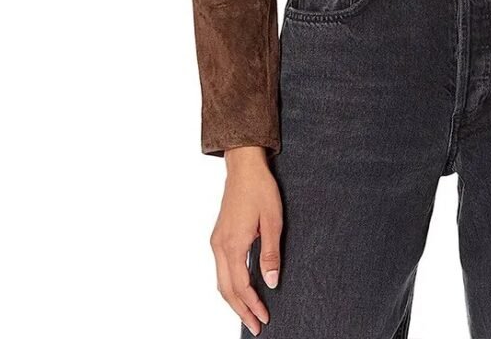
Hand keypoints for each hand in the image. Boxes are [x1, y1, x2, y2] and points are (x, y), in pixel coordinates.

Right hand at [210, 146, 282, 335]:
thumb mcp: (273, 220)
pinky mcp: (218, 237)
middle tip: (256, 326)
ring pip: (221, 281)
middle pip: (226, 290)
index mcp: (233, 244)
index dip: (252, 305)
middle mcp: (220, 246)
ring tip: (249, 313)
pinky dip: (230, 285)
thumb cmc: (260, 189)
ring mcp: (217, 241)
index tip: (263, 319)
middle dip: (241, 310)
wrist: (244, 167)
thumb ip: (271, 253)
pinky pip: (221, 269)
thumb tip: (271, 282)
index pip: (241, 286)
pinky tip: (242, 289)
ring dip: (234, 300)